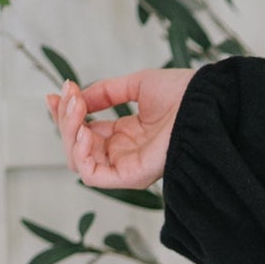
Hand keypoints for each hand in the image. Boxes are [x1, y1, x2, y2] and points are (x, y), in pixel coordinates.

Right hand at [45, 68, 195, 188]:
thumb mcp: (134, 86)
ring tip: (76, 107)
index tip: (58, 92)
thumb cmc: (183, 95)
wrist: (206, 101)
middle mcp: (124, 153)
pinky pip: (92, 176)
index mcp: (126, 135)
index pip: (84, 132)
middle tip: (69, 95)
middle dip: (65, 119)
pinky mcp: (130, 177)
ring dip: (69, 131)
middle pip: (77, 147)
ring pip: (78, 161)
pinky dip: (80, 153)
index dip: (66, 113)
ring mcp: (127, 167)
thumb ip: (104, 93)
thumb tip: (76, 97)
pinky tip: (85, 130)